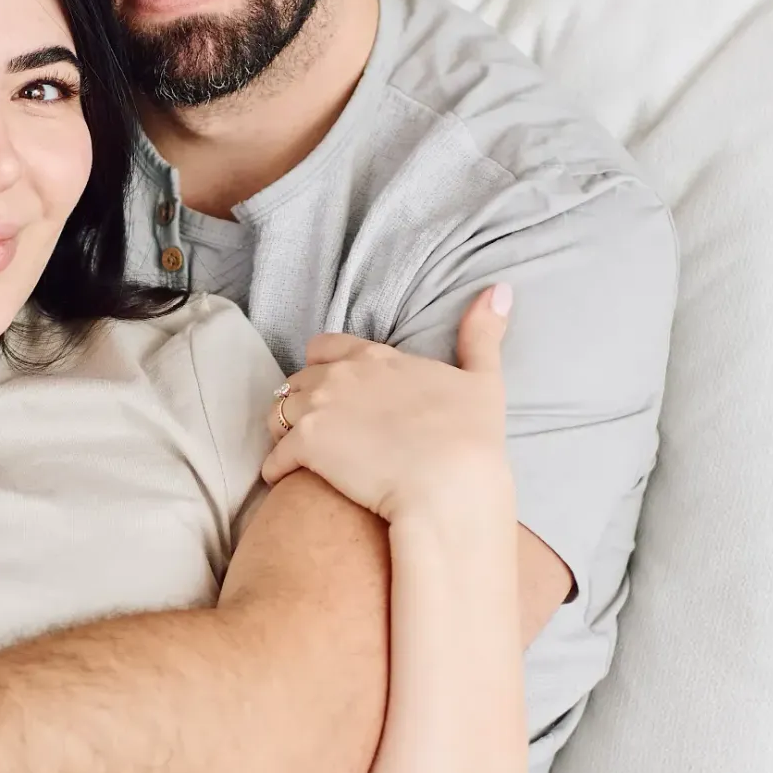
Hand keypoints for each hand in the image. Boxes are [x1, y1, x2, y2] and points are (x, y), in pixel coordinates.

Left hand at [262, 288, 513, 525]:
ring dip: (283, 432)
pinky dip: (276, 469)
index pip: (327, 348)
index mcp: (376, 357)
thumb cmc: (470, 437)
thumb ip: (482, 334)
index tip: (331, 390)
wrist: (449, 484)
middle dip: (301, 401)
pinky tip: (287, 481)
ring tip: (298, 453)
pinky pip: (273, 457)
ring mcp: (318, 408)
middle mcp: (340, 375)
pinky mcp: (305, 446)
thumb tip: (499, 289)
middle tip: (315, 427)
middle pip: (297, 380)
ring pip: (278, 413)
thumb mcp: (484, 379)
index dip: (324, 368)